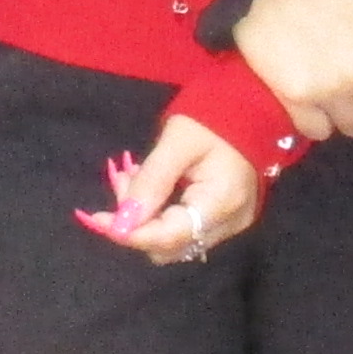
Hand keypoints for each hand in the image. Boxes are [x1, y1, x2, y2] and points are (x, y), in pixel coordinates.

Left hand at [76, 114, 264, 261]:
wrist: (254, 108)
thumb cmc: (216, 116)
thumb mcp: (177, 142)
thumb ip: (151, 182)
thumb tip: (122, 221)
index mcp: (221, 202)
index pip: (170, 236)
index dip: (131, 233)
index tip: (98, 219)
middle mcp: (229, 223)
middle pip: (169, 246)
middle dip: (136, 221)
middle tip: (121, 181)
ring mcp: (230, 224)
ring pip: (173, 241)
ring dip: (146, 218)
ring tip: (134, 178)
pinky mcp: (225, 220)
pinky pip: (184, 229)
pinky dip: (161, 214)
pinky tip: (152, 187)